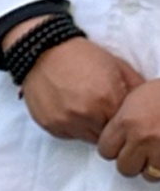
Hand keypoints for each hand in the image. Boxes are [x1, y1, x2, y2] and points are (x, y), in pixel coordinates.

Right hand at [27, 36, 142, 146]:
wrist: (43, 51)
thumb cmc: (81, 56)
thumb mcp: (117, 66)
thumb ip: (135, 87)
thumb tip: (147, 104)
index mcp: (107, 100)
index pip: (125, 125)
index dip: (123, 119)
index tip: (118, 111)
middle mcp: (86, 115)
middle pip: (108, 135)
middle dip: (107, 124)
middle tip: (102, 109)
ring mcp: (66, 122)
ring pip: (89, 138)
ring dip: (91, 127)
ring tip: (85, 109)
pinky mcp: (50, 125)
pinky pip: (69, 135)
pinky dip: (72, 126)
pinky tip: (69, 109)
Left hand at [100, 76, 159, 181]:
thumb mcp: (136, 97)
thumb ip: (122, 120)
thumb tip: (116, 136)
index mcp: (126, 122)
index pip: (105, 151)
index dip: (113, 149)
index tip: (120, 145)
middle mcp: (142, 138)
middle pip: (125, 167)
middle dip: (132, 161)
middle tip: (140, 152)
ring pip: (149, 174)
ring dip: (153, 167)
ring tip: (157, 153)